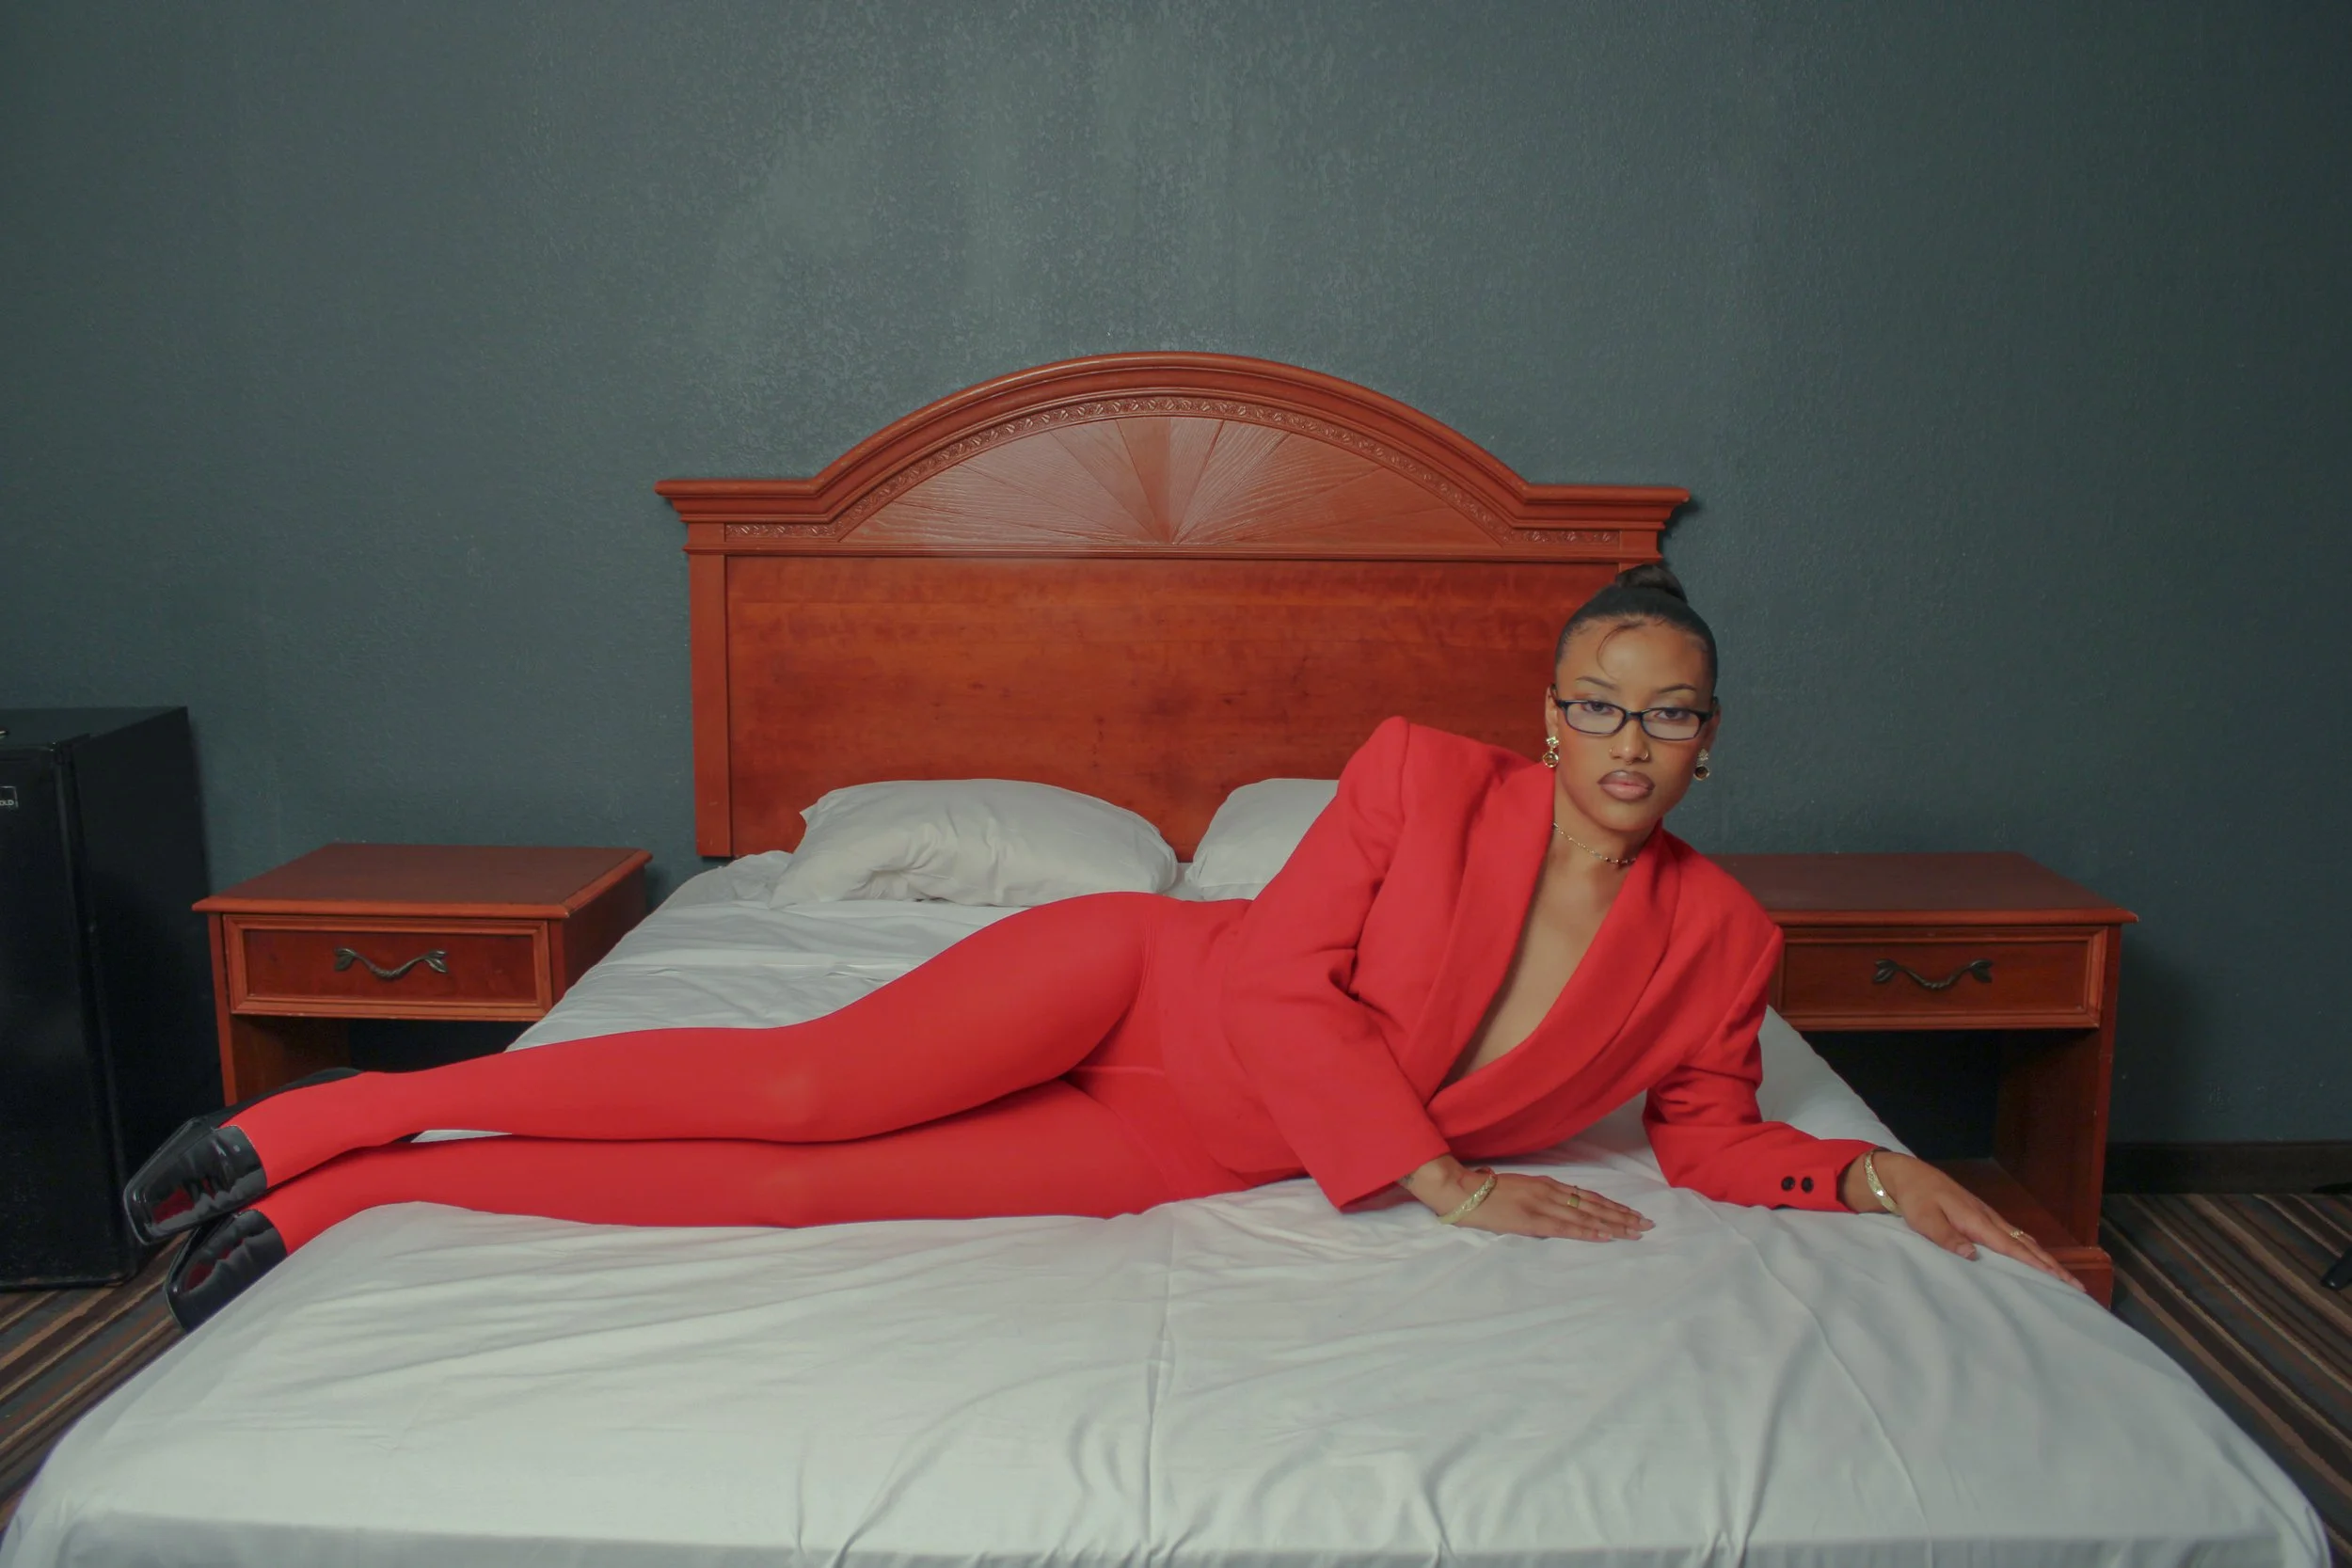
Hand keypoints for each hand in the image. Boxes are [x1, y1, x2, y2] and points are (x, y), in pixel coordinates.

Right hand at [1401, 1157, 1651, 1240]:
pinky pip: (1566, 1227)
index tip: (1633, 1214)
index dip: (1612, 1206)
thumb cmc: (1485, 1192)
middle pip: (1594, 1205)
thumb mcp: (1519, 1189)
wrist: (1461, 1191)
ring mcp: (1542, 1205)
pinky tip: (1605, 1235)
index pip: (1588, 1196)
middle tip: (1648, 1224)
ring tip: (1636, 1231)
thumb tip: (1557, 1210)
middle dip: (1622, 1216)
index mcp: (1547, 1185)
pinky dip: (1588, 1231)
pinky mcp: (1532, 1220)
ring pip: (1586, 1216)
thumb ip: (1539, 1197)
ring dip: (1613, 1224)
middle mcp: (1550, 1193)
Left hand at [1843, 1150, 2084, 1291]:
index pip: (2015, 1248)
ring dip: (2045, 1259)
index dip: (2039, 1266)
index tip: (2063, 1281)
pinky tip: (2035, 1258)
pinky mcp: (1983, 1218)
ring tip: (2064, 1278)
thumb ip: (1947, 1237)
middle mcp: (1990, 1220)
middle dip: (2053, 1267)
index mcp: (1979, 1222)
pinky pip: (2013, 1237)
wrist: (1909, 1176)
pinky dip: (2030, 1250)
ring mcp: (1988, 1218)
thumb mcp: (1925, 1219)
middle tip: (2077, 1288)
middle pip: (2028, 1246)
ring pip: (2024, 1241)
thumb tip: (1973, 1256)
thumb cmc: (1916, 1199)